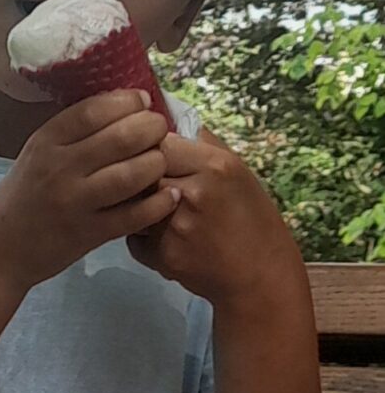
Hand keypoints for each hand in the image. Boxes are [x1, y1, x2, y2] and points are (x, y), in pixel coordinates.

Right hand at [0, 92, 178, 291]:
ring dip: (157, 163)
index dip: (127, 101)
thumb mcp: (36, 155)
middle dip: (151, 128)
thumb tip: (122, 107)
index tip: (142, 101)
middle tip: (159, 130)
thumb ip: (72, 134)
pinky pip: (135, 215)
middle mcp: (60, 168)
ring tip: (160, 162)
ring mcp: (75, 202)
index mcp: (45, 142)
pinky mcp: (89, 234)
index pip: (95, 110)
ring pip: (133, 174)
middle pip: (122, 137)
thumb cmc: (22, 198)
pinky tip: (169, 196)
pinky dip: (159, 204)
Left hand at [128, 128, 301, 308]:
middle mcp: (192, 194)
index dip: (149, 148)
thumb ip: (200, 145)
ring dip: (136, 207)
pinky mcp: (163, 256)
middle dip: (138, 178)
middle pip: (139, 172)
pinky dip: (143, 237)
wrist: (260, 274)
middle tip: (149, 185)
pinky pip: (134, 237)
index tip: (151, 155)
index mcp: (213, 166)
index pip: (157, 142)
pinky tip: (167, 239)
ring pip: (131, 205)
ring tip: (160, 213)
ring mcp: (174, 227)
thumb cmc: (251, 218)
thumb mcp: (236, 171)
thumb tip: (165, 118)